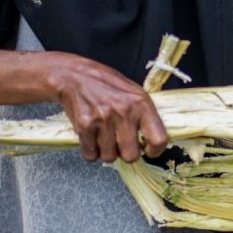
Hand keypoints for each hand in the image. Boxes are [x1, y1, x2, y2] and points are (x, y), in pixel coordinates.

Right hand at [46, 54, 168, 162]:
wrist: (74, 75)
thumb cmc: (106, 84)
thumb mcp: (134, 92)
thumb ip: (144, 115)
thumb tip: (152, 141)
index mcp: (142, 103)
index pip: (159, 139)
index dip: (155, 150)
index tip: (148, 150)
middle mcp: (124, 112)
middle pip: (131, 155)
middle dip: (125, 154)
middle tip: (121, 145)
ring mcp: (104, 120)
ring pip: (109, 157)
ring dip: (106, 152)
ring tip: (104, 138)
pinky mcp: (85, 126)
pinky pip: (90, 154)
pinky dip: (90, 151)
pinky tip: (91, 138)